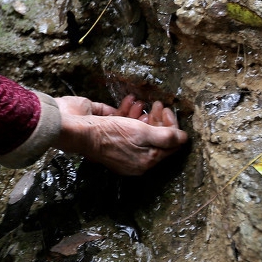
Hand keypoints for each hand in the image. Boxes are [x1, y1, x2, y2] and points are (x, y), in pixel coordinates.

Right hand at [54, 94, 187, 175]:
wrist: (76, 130)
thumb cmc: (110, 134)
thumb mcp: (143, 135)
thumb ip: (166, 137)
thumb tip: (184, 138)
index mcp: (144, 162)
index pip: (168, 147)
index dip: (172, 127)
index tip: (166, 110)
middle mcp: (133, 155)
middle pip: (154, 137)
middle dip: (158, 119)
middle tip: (157, 104)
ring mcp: (120, 143)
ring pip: (139, 128)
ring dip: (143, 113)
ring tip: (142, 102)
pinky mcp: (109, 131)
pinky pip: (124, 122)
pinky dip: (128, 110)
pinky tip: (129, 100)